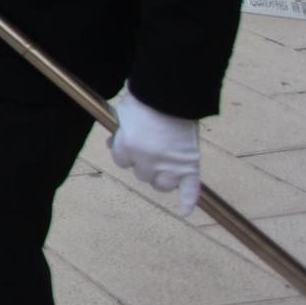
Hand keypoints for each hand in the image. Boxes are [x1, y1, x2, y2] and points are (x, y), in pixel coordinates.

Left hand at [109, 91, 202, 216]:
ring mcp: (170, 165)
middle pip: (142, 174)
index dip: (127, 152)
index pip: (122, 161)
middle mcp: (147, 160)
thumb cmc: (144, 98)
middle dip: (144, 163)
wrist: (171, 93)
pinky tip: (185, 211)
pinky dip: (189, 200)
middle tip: (152, 148)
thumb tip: (114, 140)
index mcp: (128, 147)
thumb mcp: (122, 113)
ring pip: (161, 185)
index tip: (132, 143)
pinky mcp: (190, 165)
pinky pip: (190, 189)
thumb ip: (120, 131)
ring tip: (165, 167)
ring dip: (162, 178)